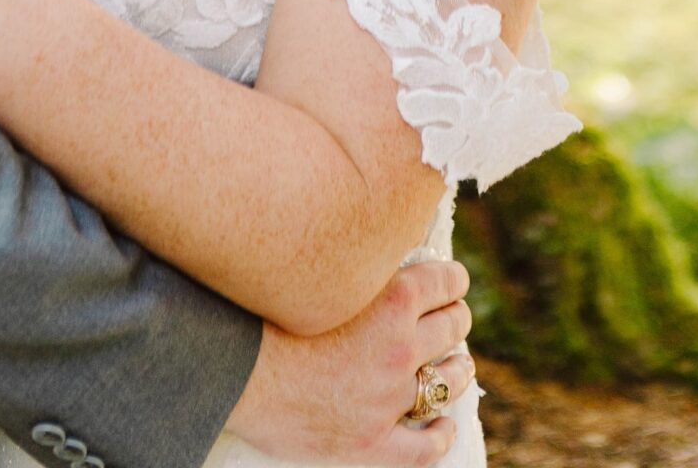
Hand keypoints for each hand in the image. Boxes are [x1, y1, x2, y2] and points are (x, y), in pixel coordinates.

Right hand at [227, 260, 474, 463]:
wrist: (240, 372)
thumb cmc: (271, 314)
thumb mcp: (325, 276)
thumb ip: (360, 267)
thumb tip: (382, 254)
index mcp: (392, 301)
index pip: (446, 283)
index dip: (453, 279)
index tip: (453, 281)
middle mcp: (399, 348)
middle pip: (452, 326)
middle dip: (455, 318)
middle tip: (451, 318)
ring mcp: (390, 398)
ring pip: (449, 380)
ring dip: (457, 368)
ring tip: (457, 364)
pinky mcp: (375, 442)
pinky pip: (427, 444)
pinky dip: (441, 432)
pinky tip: (443, 424)